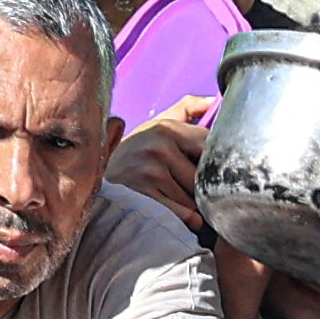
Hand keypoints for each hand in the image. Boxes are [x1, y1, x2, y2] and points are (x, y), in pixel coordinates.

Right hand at [108, 96, 211, 227]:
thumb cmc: (140, 148)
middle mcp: (161, 148)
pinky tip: (182, 213)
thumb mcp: (160, 123)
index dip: (216, 162)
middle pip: (206, 178)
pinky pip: (184, 215)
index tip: (214, 168)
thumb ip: (189, 109)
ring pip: (196, 199)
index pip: (211, 147)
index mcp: (168, 129)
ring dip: (196, 205)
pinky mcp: (147, 197)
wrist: (102, 171)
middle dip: (205, 187)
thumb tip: (215, 99)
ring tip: (182, 198)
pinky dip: (189, 219)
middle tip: (197, 188)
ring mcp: (152, 173)